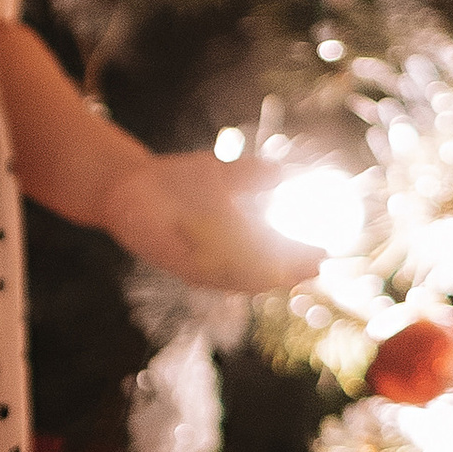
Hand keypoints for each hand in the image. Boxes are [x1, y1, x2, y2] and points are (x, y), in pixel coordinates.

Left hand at [102, 148, 315, 295]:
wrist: (128, 184)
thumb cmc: (178, 181)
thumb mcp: (222, 174)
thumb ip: (252, 175)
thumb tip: (285, 173)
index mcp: (231, 246)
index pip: (271, 260)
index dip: (298, 261)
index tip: (325, 254)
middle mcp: (215, 262)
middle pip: (259, 275)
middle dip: (289, 271)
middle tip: (317, 265)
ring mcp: (195, 265)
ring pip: (237, 278)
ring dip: (266, 276)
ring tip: (295, 271)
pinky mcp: (175, 261)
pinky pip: (207, 270)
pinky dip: (227, 269)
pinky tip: (247, 265)